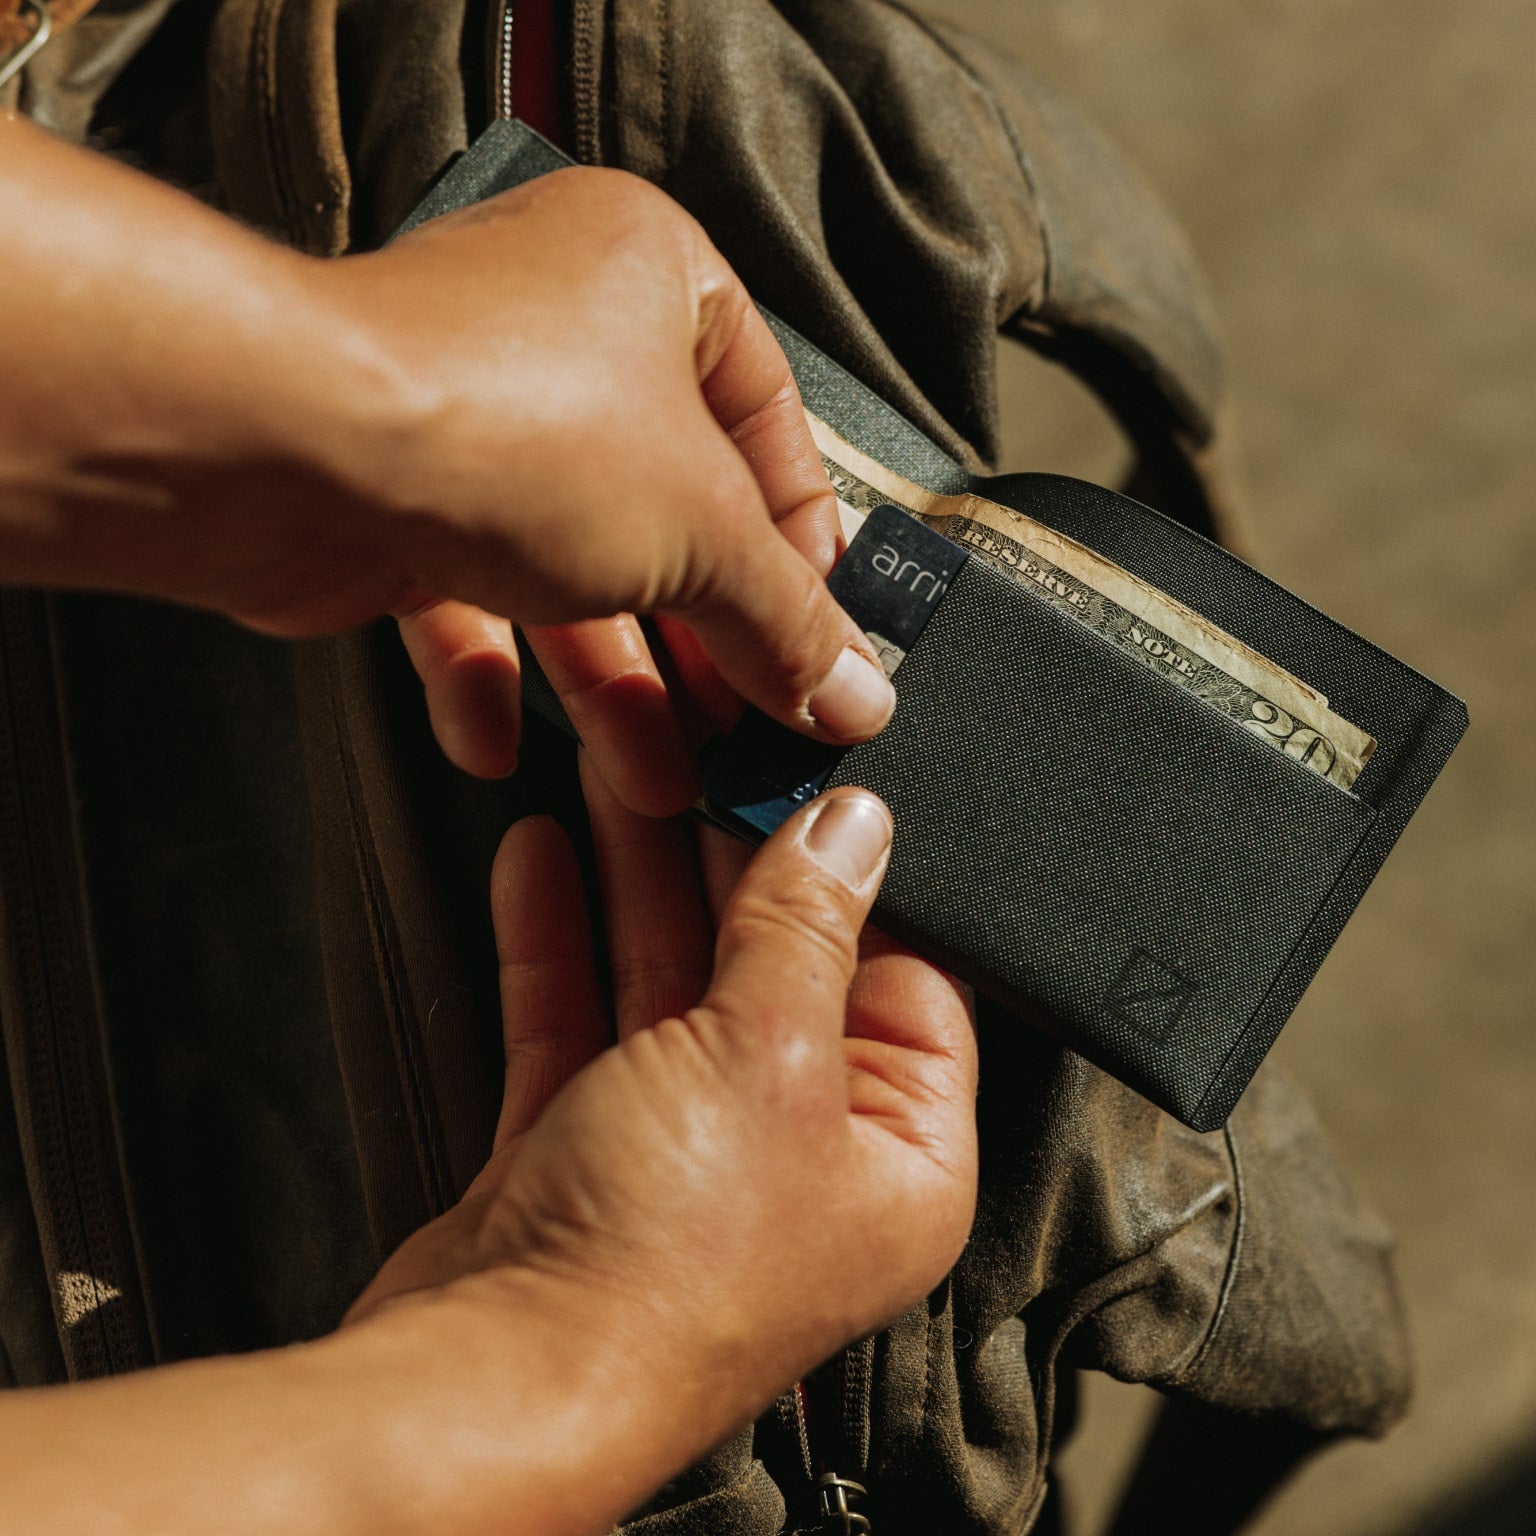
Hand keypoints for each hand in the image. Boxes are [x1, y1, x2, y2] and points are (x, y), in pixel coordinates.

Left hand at [0, 118, 890, 810]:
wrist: (282, 446)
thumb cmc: (497, 420)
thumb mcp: (701, 531)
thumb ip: (787, 619)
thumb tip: (856, 692)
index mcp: (654, 279)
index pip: (770, 423)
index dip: (802, 542)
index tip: (821, 635)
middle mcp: (561, 333)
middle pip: (668, 515)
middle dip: (702, 644)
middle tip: (743, 729)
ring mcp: (473, 415)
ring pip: (571, 570)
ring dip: (609, 688)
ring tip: (650, 781)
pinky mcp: (395, 494)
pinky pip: (466, 594)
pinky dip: (488, 676)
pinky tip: (500, 743)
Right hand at [349, 767, 977, 1449]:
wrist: (491, 1384)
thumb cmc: (659, 1276)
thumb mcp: (766, 1052)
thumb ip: (807, 927)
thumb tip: (855, 829)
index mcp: (896, 1157)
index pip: (904, 980)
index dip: (861, 881)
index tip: (817, 788)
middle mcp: (799, 1157)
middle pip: (775, 967)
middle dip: (727, 858)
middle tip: (698, 758)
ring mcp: (684, 1152)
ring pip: (669, 979)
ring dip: (636, 875)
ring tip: (614, 773)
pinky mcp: (584, 1150)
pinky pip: (580, 1018)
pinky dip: (559, 936)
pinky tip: (542, 855)